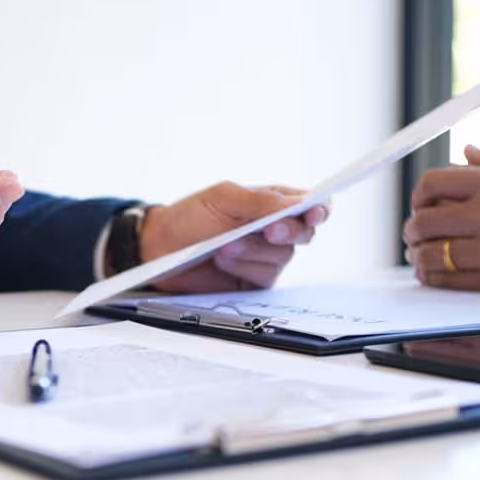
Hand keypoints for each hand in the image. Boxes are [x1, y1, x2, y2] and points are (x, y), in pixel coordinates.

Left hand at [138, 181, 328, 292]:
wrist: (159, 249)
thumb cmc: (189, 217)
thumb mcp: (223, 198)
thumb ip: (261, 201)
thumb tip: (297, 204)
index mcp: (271, 203)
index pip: (309, 204)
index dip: (319, 208)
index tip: (315, 212)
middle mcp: (273, 230)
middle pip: (304, 233)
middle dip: (288, 231)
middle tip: (268, 230)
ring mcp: (265, 257)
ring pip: (283, 256)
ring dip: (254, 250)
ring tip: (223, 245)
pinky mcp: (253, 281)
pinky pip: (264, 277)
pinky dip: (245, 267)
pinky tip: (223, 260)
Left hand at [403, 165, 479, 292]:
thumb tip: (466, 152)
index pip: (432, 183)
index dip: (417, 196)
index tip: (419, 206)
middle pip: (424, 221)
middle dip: (411, 230)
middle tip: (412, 234)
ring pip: (431, 254)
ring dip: (417, 256)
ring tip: (418, 255)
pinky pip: (449, 280)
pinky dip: (431, 277)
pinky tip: (431, 273)